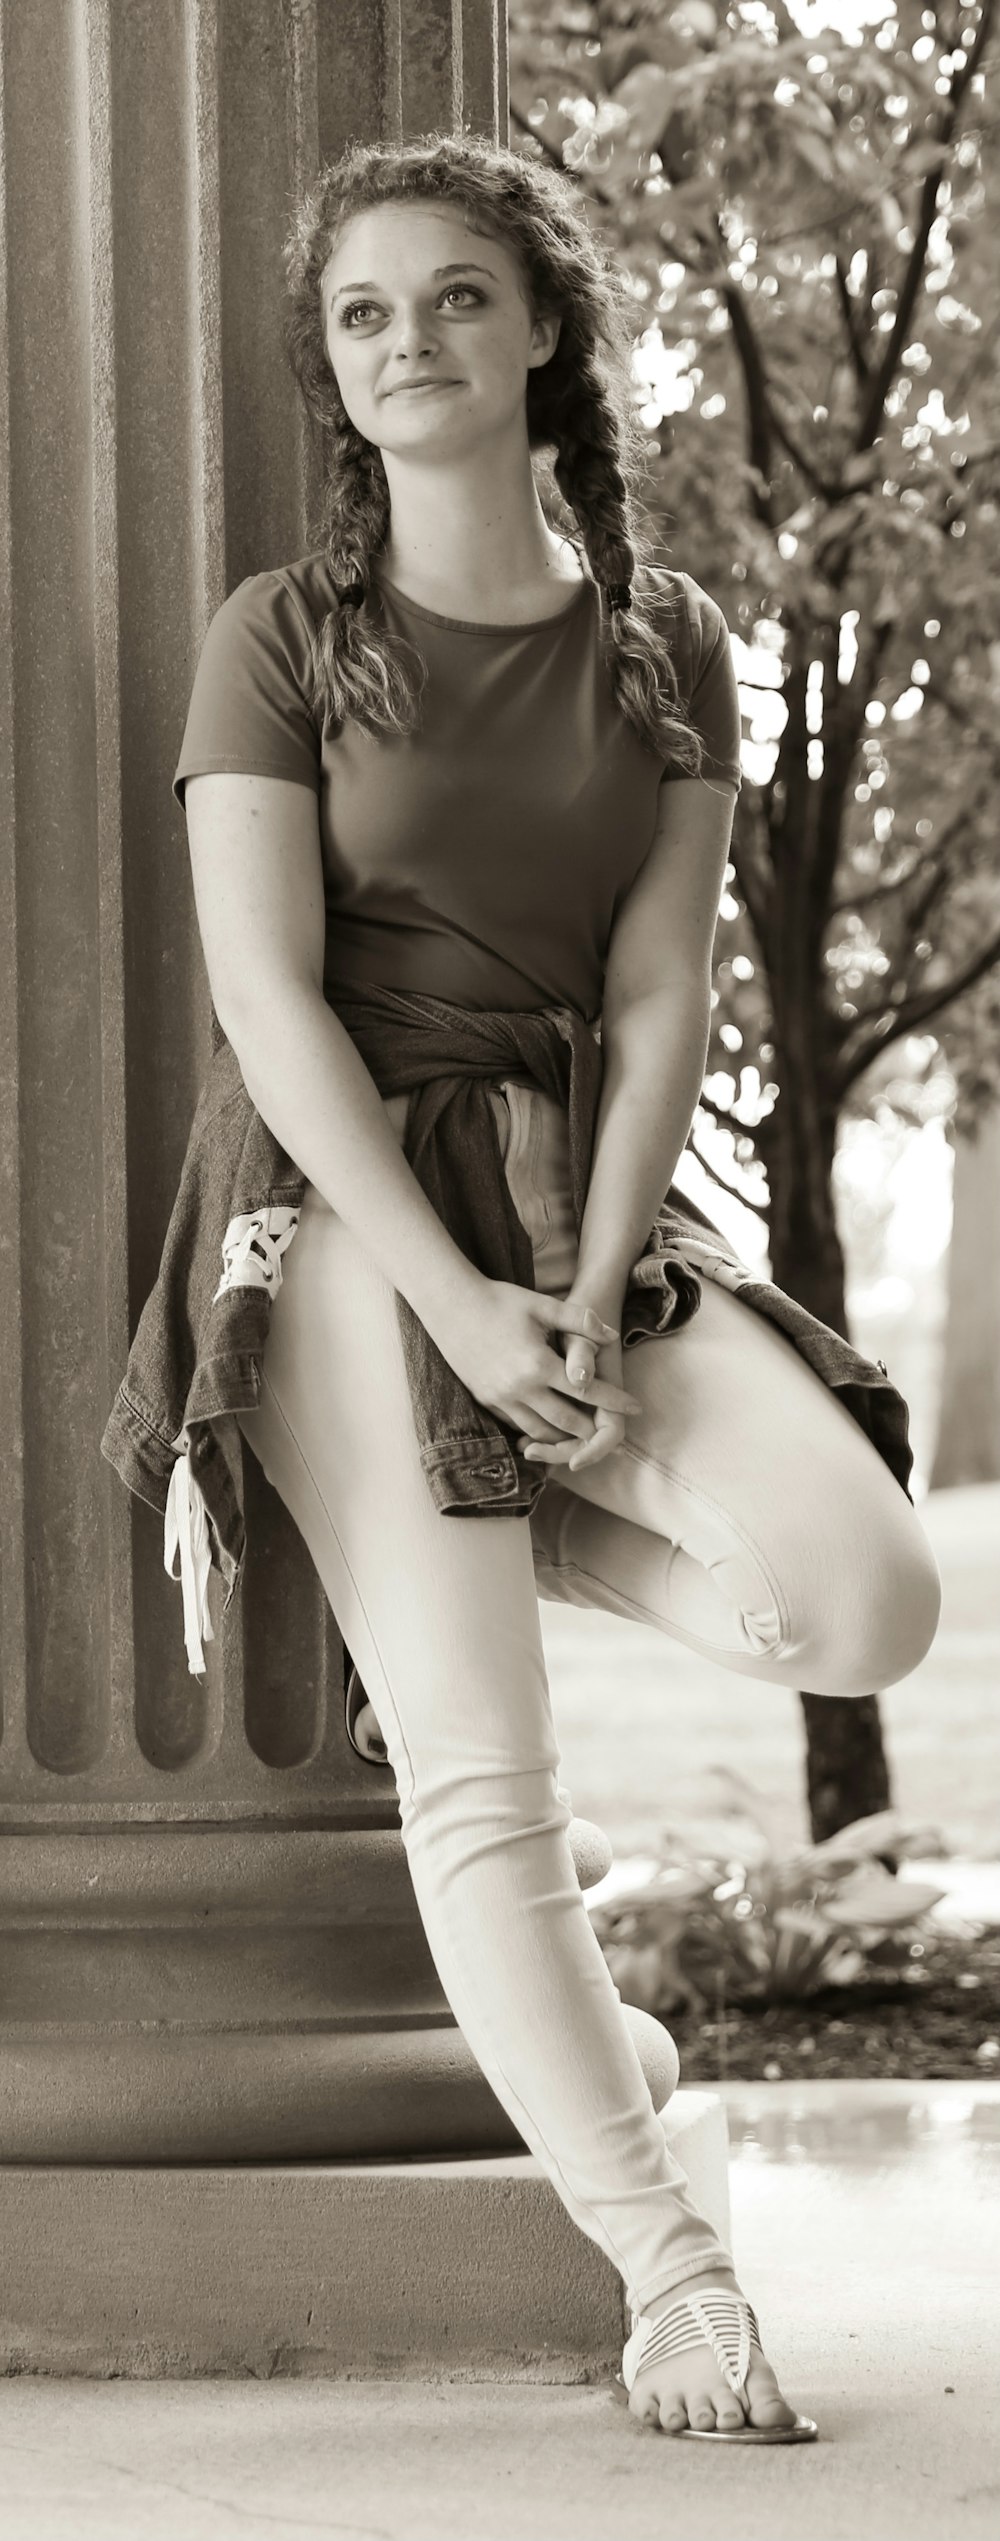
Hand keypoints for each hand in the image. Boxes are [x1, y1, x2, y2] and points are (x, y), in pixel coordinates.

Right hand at [430, 1275, 641, 1457]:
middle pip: (565, 1421)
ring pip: (539, 1431)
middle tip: (612, 1432)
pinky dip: (535, 1431)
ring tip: (582, 1437)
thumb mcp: (543, 1305)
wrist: (450, 1305)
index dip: (614, 1400)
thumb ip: (580, 1321)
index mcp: (538, 1364)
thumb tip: (612, 1335)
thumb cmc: (499, 1300)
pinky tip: (547, 1428)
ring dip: (564, 1437)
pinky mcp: (485, 1399)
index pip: (586, 1391)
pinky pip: (516, 1425)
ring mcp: (500, 1397)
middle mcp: (520, 1388)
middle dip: (591, 1429)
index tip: (636, 1406)